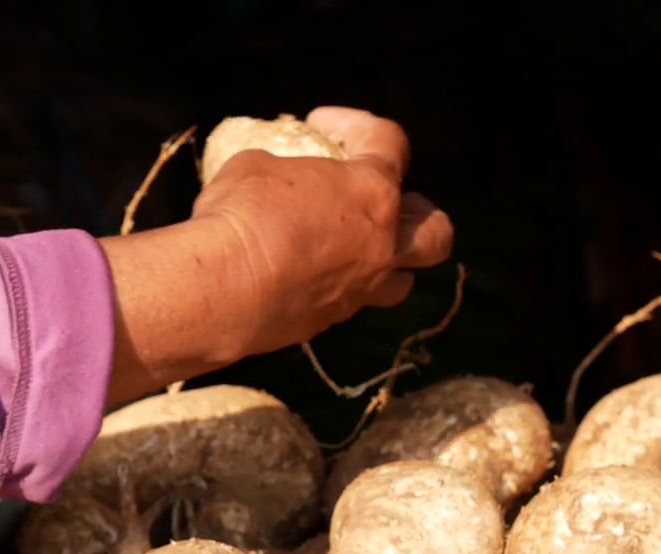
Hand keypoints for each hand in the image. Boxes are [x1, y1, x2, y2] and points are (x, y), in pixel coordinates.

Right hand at [97, 107, 452, 405]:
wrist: (224, 290)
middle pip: (435, 233)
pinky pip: (347, 302)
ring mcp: (359, 290)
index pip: (391, 143)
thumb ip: (284, 170)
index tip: (321, 122)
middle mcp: (381, 244)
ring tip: (354, 249)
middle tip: (383, 202)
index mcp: (372, 192)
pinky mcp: (328, 323)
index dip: (359, 125)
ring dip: (387, 262)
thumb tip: (277, 178)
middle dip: (418, 214)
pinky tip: (301, 274)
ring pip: (401, 281)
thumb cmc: (243, 215)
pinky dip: (334, 286)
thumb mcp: (256, 166)